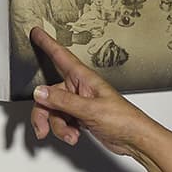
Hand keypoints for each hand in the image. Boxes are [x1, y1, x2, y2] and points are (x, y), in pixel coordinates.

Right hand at [29, 27, 171, 171]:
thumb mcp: (90, 109)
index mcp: (84, 78)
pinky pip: (62, 120)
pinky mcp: (81, 116)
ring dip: (57, 126)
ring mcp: (80, 103)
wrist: (134, 139)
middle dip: (43, 112)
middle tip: (42, 128)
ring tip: (69, 134)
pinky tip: (73, 135)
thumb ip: (63, 101)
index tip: (36, 32)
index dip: (47, 43)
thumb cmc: (123, 119)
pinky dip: (64, 130)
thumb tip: (40, 92)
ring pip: (53, 110)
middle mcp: (80, 88)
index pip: (61, 56)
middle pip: (49, 94)